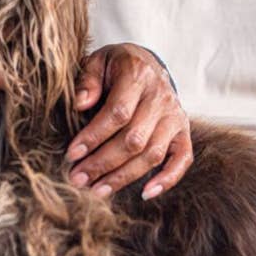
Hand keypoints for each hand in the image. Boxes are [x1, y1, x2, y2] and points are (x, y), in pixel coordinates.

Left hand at [65, 44, 191, 200]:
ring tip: (96, 190)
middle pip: (134, 139)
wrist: (148, 64)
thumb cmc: (116, 66)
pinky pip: (182, 160)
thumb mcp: (98, 61)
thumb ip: (88, 80)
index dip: (94, 136)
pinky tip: (145, 193)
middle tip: (78, 178)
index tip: (72, 153)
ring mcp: (175, 117)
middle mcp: (161, 98)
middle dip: (103, 163)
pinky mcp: (184, 132)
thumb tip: (80, 104)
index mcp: (138, 76)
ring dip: (123, 177)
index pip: (118, 112)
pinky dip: (167, 179)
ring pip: (152, 154)